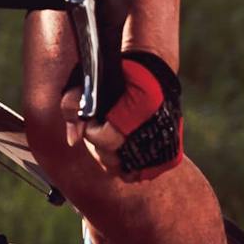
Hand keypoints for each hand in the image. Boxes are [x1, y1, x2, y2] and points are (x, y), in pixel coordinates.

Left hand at [60, 48, 183, 183]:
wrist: (153, 70)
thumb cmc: (119, 72)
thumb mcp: (92, 79)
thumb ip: (74, 105)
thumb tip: (73, 141)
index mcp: (141, 106)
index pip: (106, 138)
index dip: (92, 131)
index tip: (93, 119)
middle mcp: (157, 128)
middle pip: (114, 159)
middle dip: (100, 146)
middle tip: (101, 129)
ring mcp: (165, 144)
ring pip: (125, 170)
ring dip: (112, 158)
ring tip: (110, 139)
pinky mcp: (170, 155)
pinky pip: (142, 173)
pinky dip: (129, 166)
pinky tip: (123, 150)